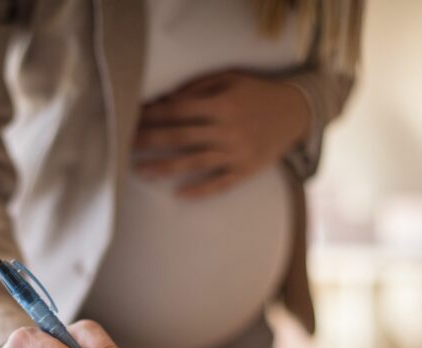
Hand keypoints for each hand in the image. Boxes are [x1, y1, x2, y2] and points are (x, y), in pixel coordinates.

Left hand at [134, 71, 310, 197]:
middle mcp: (228, 129)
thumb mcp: (231, 79)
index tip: (131, 118)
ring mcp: (237, 152)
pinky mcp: (246, 170)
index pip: (178, 110)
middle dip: (149, 140)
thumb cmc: (258, 92)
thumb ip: (198, 88)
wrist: (297, 112)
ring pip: (194, 162)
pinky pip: (219, 184)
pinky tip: (177, 195)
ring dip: (164, 167)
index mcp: (222, 104)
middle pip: (180, 137)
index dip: (152, 114)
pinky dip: (199, 190)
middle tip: (123, 145)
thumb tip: (165, 100)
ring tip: (140, 171)